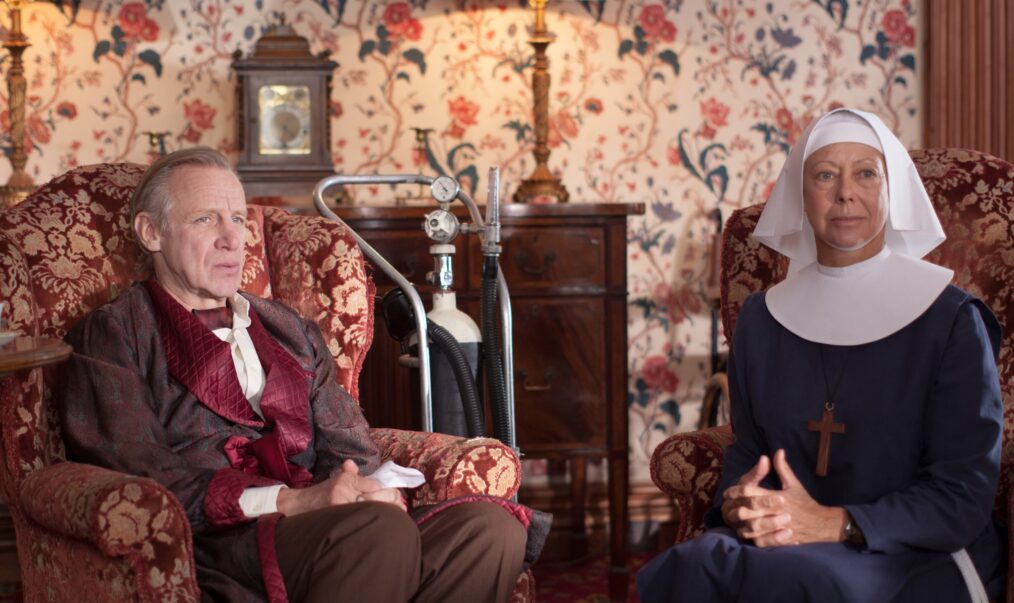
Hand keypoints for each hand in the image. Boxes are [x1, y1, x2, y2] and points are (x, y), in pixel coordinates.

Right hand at [276, 459, 404, 515]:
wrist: (298, 506)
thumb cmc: (321, 494)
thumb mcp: (337, 479)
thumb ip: (352, 474)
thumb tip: (360, 469)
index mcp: (347, 479)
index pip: (376, 484)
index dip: (391, 492)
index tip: (399, 499)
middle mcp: (344, 488)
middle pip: (377, 496)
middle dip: (392, 502)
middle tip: (401, 508)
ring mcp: (340, 502)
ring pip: (371, 508)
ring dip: (385, 513)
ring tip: (395, 516)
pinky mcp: (337, 514)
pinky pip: (359, 517)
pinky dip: (370, 520)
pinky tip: (378, 524)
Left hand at [722, 450, 846, 546]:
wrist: (822, 524)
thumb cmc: (805, 502)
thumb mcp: (794, 484)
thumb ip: (783, 468)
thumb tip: (778, 451)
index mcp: (776, 496)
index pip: (750, 491)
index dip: (736, 491)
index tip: (727, 493)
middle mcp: (776, 511)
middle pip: (748, 509)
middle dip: (735, 508)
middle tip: (727, 507)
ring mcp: (778, 527)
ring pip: (752, 527)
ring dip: (741, 524)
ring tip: (735, 521)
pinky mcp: (781, 540)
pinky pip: (761, 541)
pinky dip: (752, 538)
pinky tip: (746, 533)